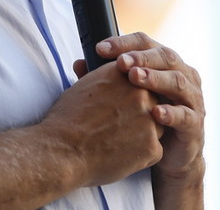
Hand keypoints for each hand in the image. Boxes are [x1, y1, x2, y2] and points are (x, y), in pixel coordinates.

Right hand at [41, 60, 163, 186]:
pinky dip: (140, 155)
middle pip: (152, 102)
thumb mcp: (82, 86)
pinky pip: (154, 150)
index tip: (121, 104)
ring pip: (156, 127)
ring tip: (116, 140)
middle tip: (116, 125)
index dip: (131, 95)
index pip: (140, 80)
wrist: (63, 150)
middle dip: (139, 114)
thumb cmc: (66, 120)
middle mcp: (140, 93)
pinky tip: (119, 154)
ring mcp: (149, 120)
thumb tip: (88, 64)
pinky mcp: (152, 147)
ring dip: (142, 134)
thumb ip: (101, 77)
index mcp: (123, 74)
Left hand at [85, 33, 204, 184]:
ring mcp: (192, 99)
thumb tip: (79, 63)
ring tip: (135, 79)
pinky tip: (156, 113)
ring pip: (178, 82)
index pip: (145, 42)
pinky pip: (186, 116)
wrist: (169, 155)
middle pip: (165, 56)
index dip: (124, 43)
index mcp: (163, 62)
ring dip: (155, 78)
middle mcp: (183, 74)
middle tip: (120, 62)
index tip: (99, 48)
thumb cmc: (144, 118)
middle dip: (141, 58)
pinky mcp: (195, 125)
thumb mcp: (125, 95)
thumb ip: (105, 79)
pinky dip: (171, 113)